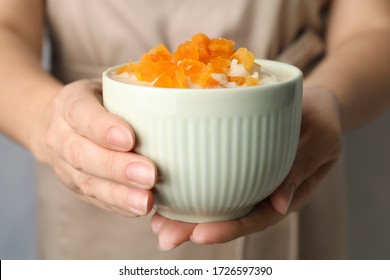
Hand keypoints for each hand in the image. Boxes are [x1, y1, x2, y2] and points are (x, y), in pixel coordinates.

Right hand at [44, 79, 156, 216]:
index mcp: (70, 103)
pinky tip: (137, 209)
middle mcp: (60, 135)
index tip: (130, 139)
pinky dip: (118, 206)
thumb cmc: (99, 103)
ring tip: (146, 202)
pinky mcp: (76, 187)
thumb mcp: (109, 87)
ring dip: (119, 195)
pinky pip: (94, 199)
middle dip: (117, 168)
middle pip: (82, 154)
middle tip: (149, 176)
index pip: (81, 112)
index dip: (103, 128)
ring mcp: (64, 165)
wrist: (63, 125)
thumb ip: (134, 91)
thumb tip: (181, 93)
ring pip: (87, 182)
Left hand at [150, 86, 341, 249]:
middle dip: (195, 228)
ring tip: (155, 221)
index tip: (200, 234)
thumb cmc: (321, 119)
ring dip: (184, 212)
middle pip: (228, 215)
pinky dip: (187, 181)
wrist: (310, 101)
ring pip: (214, 198)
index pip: (256, 218)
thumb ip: (303, 167)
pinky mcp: (232, 158)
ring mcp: (245, 175)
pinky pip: (210, 172)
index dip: (230, 228)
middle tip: (164, 236)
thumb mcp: (323, 139)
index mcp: (284, 193)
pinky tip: (163, 184)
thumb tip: (279, 204)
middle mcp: (260, 189)